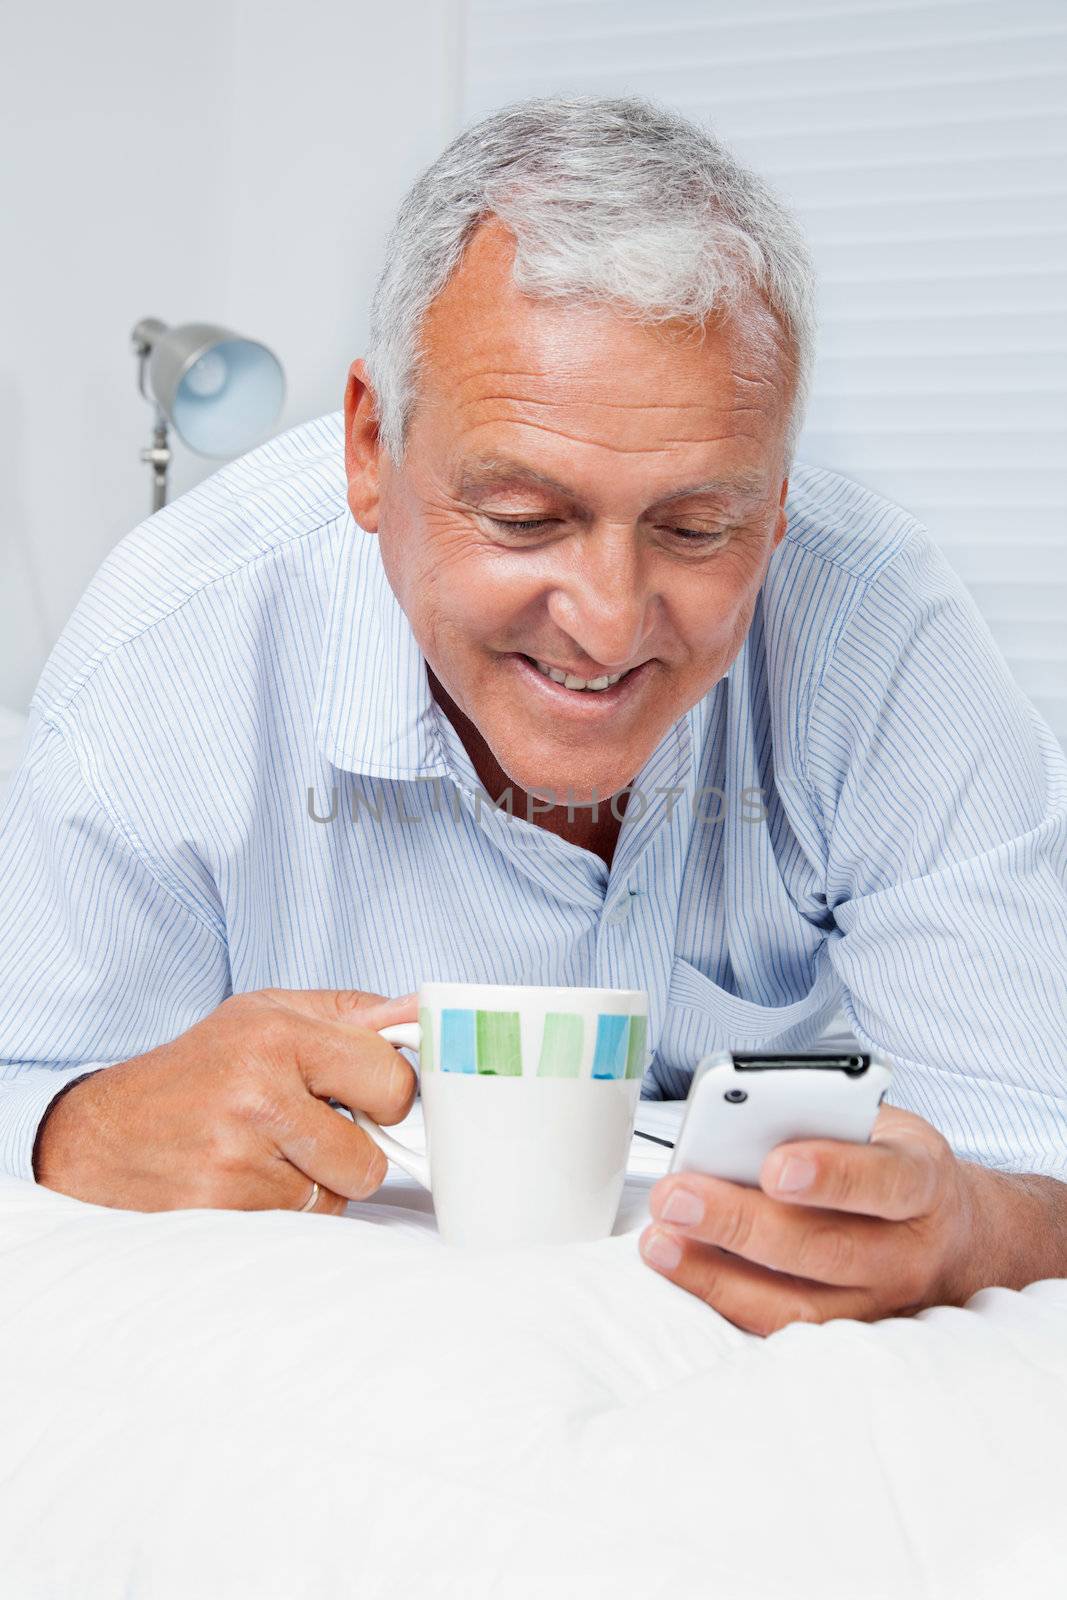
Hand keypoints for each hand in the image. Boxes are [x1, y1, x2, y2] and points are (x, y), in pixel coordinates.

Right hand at [33, 988, 417, 1213]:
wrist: (104, 1134)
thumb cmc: (199, 1069)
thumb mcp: (267, 1014)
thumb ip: (351, 1015)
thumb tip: (422, 1016)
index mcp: (276, 1036)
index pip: (391, 1079)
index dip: (391, 1094)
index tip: (372, 1096)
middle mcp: (257, 1096)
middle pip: (371, 1157)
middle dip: (356, 1148)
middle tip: (315, 1127)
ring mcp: (238, 1162)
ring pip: (338, 1197)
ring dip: (319, 1182)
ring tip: (271, 1151)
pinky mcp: (223, 1212)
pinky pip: (301, 1224)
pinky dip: (288, 1208)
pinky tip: (249, 1180)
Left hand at [639, 1105, 987, 1333]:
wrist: (958, 1238)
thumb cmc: (896, 1167)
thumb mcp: (880, 1126)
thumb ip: (825, 1121)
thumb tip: (741, 1121)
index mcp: (923, 1183)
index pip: (884, 1181)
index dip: (830, 1175)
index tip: (774, 1166)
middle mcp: (908, 1253)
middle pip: (826, 1248)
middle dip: (742, 1223)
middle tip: (678, 1197)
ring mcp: (880, 1304)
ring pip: (800, 1304)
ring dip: (719, 1274)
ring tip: (662, 1241)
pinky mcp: (845, 1334)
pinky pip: (781, 1327)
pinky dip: (725, 1301)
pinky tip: (681, 1270)